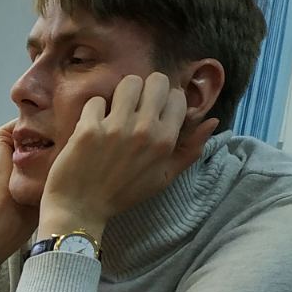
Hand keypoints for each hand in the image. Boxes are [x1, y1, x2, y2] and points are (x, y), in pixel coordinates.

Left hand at [39, 72, 218, 238]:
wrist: (80, 210)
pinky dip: (93, 111)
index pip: (177, 96)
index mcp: (166, 140)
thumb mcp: (163, 178)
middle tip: (134, 107)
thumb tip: (212, 121)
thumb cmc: (122, 195)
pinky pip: (96, 100)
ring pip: (128, 83)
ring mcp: (116, 128)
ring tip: (114, 112)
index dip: (165, 101)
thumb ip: (189, 151)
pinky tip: (91, 126)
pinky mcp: (89, 129)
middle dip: (146, 90)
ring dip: (120, 95)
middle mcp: (145, 130)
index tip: (153, 112)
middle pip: (156, 81)